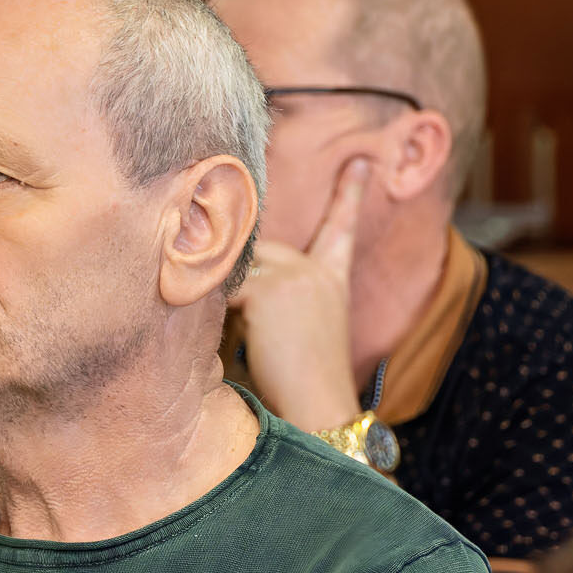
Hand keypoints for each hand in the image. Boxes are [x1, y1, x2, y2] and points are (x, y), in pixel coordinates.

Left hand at [228, 158, 369, 430]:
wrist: (318, 409)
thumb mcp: (297, 330)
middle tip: (226, 303)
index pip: (341, 228)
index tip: (363, 162)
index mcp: (331, 281)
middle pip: (259, 248)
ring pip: (235, 267)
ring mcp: (293, 276)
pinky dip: (209, 307)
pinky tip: (216, 333)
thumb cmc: (300, 384)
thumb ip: (274, 296)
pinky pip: (220, 289)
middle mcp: (315, 271)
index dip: (351, 194)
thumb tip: (227, 275)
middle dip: (234, 269)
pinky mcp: (268, 290)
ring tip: (220, 325)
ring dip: (215, 292)